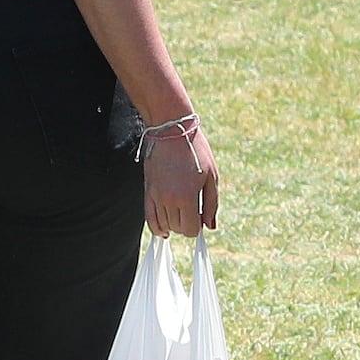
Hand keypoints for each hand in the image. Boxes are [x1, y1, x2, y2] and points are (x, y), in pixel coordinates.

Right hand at [140, 118, 217, 239]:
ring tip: (179, 211)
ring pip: (164, 225)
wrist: (171, 130)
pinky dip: (156, 227)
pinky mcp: (148, 190)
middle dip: (186, 224)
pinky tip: (163, 230)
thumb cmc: (195, 150)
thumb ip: (211, 204)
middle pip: (178, 229)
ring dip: (173, 224)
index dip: (197, 227)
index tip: (200, 216)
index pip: (191, 230)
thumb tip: (209, 226)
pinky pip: (149, 218)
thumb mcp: (211, 176)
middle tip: (191, 210)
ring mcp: (156, 196)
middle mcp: (169, 199)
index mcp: (188, 197)